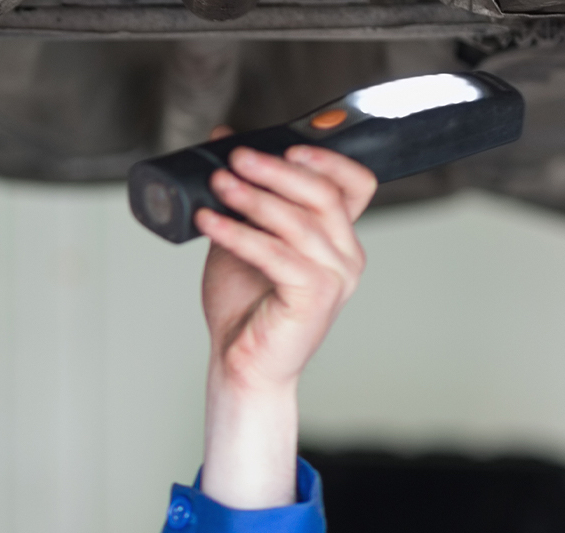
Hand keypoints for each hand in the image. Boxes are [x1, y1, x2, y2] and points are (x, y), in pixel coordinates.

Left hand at [195, 134, 374, 508]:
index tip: (285, 144)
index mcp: (337, 237)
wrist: (240, 361)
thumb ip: (240, 192)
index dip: (327, 158)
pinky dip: (239, 234)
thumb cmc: (244, 303)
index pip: (355, 183)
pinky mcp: (315, 298)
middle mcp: (346, 255)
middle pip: (323, 194)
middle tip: (235, 158)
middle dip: (276, 170)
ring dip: (253, 198)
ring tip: (217, 185)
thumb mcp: (240, 234)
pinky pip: (277, 254)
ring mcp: (336, 277)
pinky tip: (208, 222)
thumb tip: (223, 139)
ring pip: (299, 222)